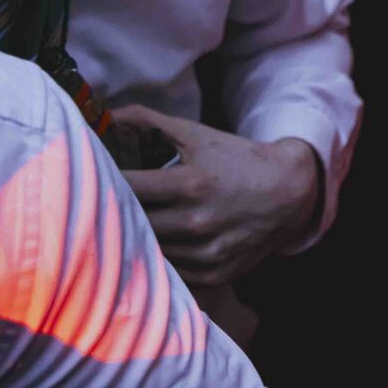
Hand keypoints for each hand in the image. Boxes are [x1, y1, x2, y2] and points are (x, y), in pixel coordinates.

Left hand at [114, 105, 323, 286]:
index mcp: (191, 184)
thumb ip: (150, 122)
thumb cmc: (238, 160)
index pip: (129, 187)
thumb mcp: (198, 135)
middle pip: (134, 222)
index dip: (108, 180)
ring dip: (138, 236)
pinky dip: (162, 256)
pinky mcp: (215, 273)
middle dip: (118, 211)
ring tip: (128, 223)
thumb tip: (108, 114)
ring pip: (150, 249)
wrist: (290, 192)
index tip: (97, 176)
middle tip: (104, 202)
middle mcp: (197, 222)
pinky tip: (159, 241)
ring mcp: (207, 252)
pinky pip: (172, 270)